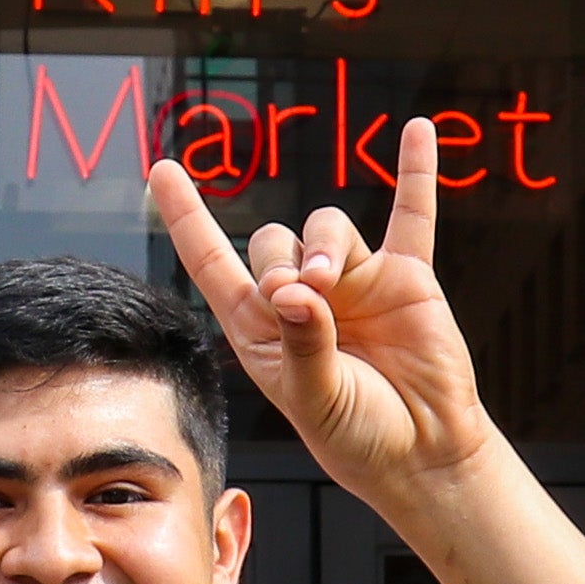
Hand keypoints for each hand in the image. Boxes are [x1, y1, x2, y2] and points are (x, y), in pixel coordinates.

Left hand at [154, 122, 501, 508]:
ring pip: (326, 229)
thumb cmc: (357, 437)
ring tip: (330, 283)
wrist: (422, 452)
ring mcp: (355, 282)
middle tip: (298, 300)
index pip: (213, 262)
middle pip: (273, 240)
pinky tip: (418, 131)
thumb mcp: (315, 400)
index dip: (188, 217)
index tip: (161, 169)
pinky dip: (414, 173)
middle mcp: (303, 298)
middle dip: (279, 261)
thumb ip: (303, 345)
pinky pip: (411, 215)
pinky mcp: (406, 278)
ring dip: (324, 247)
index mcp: (261, 329)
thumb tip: (296, 290)